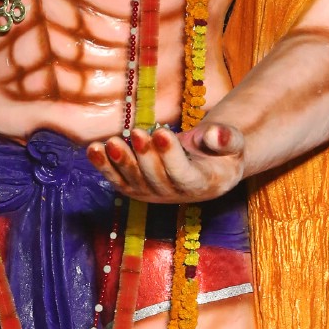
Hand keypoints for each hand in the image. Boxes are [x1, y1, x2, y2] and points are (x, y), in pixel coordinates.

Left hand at [86, 123, 244, 203]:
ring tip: (111, 142)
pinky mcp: (136, 188)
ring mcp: (152, 194)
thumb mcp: (234, 143)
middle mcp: (175, 195)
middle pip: (156, 179)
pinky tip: (93, 149)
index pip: (184, 174)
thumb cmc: (222, 152)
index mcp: (202, 185)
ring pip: (134, 181)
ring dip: (120, 162)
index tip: (164, 133)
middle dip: (145, 156)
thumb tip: (214, 133)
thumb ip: (227, 138)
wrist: (207, 167)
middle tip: (138, 133)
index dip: (172, 156)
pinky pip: (117, 180)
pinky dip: (103, 165)